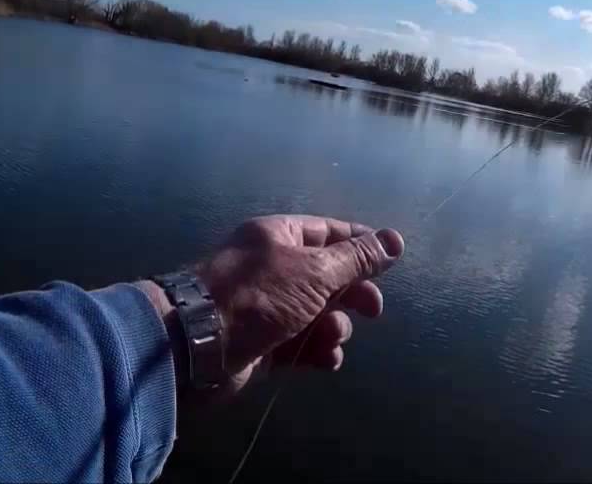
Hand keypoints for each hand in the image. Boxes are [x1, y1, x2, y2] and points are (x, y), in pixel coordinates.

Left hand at [140, 215, 403, 396]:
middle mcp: (274, 267)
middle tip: (373, 310)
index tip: (390, 261)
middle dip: (353, 293)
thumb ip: (357, 258)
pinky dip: (317, 351)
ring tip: (331, 338)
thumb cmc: (259, 296)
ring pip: (318, 313)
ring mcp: (267, 306)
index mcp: (280, 236)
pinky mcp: (263, 343)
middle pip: (328, 275)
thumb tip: (395, 240)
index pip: (330, 232)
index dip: (362, 245)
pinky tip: (326, 360)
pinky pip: (302, 344)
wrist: (197, 345)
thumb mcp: (316, 271)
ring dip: (334, 327)